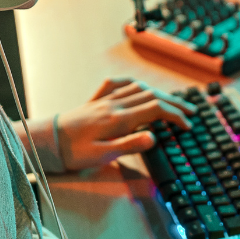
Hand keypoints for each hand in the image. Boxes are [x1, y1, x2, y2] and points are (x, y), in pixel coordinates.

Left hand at [55, 78, 194, 169]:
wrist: (48, 142)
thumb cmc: (74, 152)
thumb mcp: (103, 155)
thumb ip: (130, 145)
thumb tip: (154, 137)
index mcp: (119, 118)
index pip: (156, 109)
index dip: (175, 115)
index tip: (187, 125)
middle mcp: (114, 104)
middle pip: (152, 96)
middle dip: (174, 102)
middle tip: (190, 111)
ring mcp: (105, 100)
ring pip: (139, 88)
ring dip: (159, 92)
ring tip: (172, 100)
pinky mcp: (96, 100)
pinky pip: (118, 84)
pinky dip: (133, 83)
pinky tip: (138, 86)